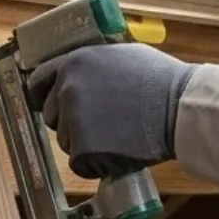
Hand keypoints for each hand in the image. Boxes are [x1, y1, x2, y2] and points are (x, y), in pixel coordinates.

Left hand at [25, 43, 196, 178]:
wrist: (180, 109)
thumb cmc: (162, 81)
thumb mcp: (123, 55)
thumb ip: (95, 65)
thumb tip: (85, 73)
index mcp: (74, 62)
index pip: (38, 81)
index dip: (42, 96)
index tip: (46, 104)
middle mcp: (67, 89)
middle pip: (51, 115)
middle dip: (70, 122)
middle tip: (101, 125)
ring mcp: (73, 120)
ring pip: (66, 141)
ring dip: (85, 144)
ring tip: (118, 135)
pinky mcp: (83, 149)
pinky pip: (80, 163)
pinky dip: (96, 163)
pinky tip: (119, 151)